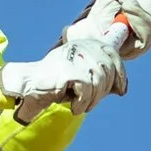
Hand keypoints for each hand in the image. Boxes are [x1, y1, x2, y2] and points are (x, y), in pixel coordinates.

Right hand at [0, 29, 124, 118]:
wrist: (28, 87)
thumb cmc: (54, 84)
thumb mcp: (80, 76)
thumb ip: (98, 76)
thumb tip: (121, 88)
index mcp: (84, 43)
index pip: (111, 54)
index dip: (120, 73)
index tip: (120, 90)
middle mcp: (80, 46)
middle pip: (107, 70)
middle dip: (102, 92)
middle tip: (89, 102)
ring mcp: (74, 57)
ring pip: (99, 82)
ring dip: (91, 100)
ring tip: (80, 105)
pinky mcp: (69, 71)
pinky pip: (87, 91)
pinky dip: (82, 103)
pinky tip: (73, 107)